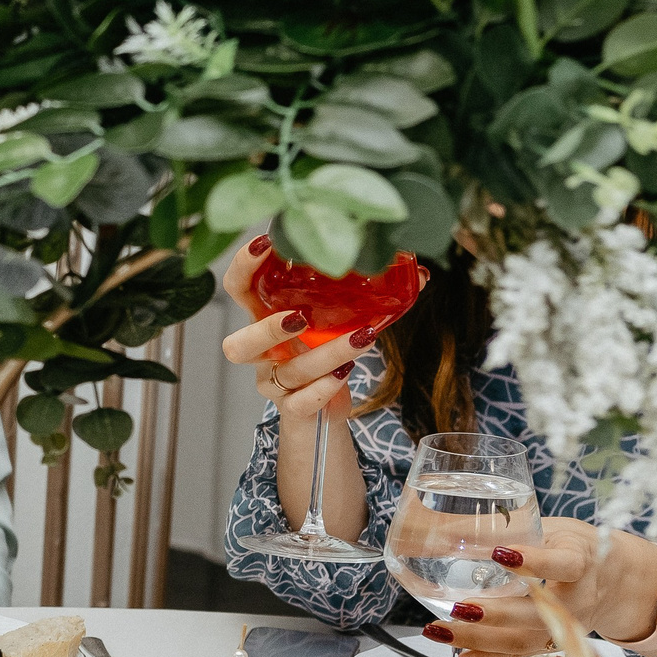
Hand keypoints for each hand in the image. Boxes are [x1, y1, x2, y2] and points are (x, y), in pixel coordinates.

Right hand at [218, 235, 421, 427]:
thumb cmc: (325, 355)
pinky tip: (344, 374)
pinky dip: (324, 389)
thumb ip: (367, 298)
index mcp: (265, 319)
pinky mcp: (292, 409)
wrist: (321, 412)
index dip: (242, 267)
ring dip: (325, 353)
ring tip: (362, 337)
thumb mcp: (339, 322)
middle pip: (236, 346)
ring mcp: (274, 384)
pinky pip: (300, 403)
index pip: (239, 290)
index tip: (265, 243)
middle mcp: (262, 354)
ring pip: (288, 372)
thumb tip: (419, 273)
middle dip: (267, 330)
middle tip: (300, 317)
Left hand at [419, 517, 656, 656]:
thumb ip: (506, 527)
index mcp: (581, 561)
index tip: (501, 553)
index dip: (535, 561)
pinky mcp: (550, 642)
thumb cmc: (573, 546)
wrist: (615, 581)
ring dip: (479, 638)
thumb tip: (440, 526)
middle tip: (459, 607)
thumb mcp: (551, 527)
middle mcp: (577, 600)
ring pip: (524, 639)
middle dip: (498, 614)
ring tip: (439, 630)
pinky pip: (519, 654)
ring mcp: (564, 626)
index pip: (564, 564)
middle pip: (540, 613)